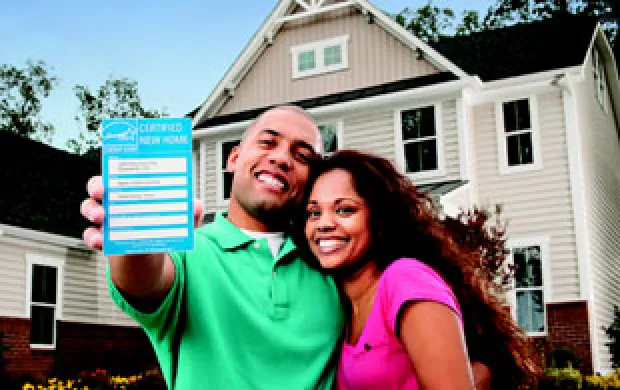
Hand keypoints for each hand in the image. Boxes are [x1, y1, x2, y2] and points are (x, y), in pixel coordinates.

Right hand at [80, 175, 204, 249]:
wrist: (148, 252)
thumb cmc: (160, 226)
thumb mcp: (177, 219)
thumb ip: (189, 212)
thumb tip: (196, 205)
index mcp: (132, 189)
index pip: (120, 172)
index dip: (115, 168)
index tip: (116, 168)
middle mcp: (114, 200)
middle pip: (98, 186)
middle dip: (98, 186)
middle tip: (103, 191)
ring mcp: (105, 218)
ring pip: (89, 208)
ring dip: (92, 210)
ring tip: (102, 217)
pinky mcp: (101, 237)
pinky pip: (90, 235)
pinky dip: (93, 237)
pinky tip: (100, 240)